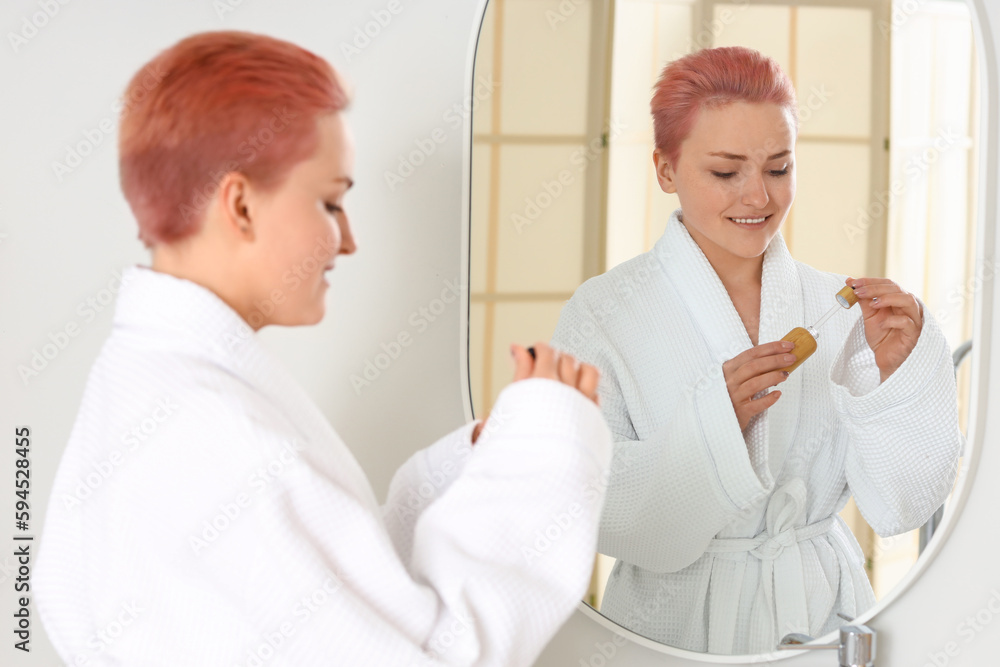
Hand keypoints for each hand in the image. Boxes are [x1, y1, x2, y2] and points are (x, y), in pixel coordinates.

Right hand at [472, 342, 600, 443]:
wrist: (536, 472)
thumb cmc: (519, 441)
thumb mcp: (511, 401)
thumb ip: (520, 370)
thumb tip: (518, 349)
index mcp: (543, 383)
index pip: (547, 352)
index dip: (540, 349)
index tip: (535, 352)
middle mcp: (567, 390)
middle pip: (568, 359)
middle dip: (557, 358)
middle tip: (547, 365)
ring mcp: (582, 404)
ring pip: (589, 372)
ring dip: (578, 369)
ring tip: (568, 375)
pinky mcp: (591, 419)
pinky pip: (596, 394)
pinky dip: (588, 389)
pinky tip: (579, 395)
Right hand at [722, 341, 794, 430]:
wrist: (720, 418)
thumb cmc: (733, 394)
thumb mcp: (737, 377)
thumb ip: (753, 367)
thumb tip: (779, 356)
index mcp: (729, 368)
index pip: (751, 353)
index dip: (771, 348)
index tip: (787, 345)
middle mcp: (730, 381)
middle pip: (754, 366)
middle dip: (775, 360)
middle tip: (791, 358)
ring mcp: (734, 396)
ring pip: (755, 383)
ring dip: (773, 376)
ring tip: (786, 374)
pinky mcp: (740, 411)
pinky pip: (756, 405)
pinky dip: (768, 399)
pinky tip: (778, 394)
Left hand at [847, 276, 922, 381]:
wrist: (884, 358)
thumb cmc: (881, 336)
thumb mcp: (869, 315)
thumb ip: (863, 300)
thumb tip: (850, 283)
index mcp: (898, 300)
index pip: (888, 284)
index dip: (871, 281)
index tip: (853, 282)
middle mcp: (908, 307)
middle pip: (897, 289)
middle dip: (875, 288)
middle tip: (858, 292)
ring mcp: (913, 319)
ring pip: (908, 300)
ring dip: (888, 299)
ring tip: (872, 304)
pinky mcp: (913, 334)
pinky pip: (907, 322)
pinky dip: (893, 320)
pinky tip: (881, 324)